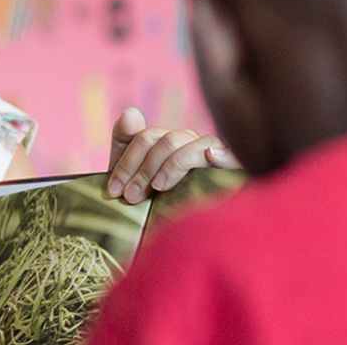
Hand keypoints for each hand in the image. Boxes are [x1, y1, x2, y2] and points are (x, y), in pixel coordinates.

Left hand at [106, 107, 239, 203]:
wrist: (194, 236)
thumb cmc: (162, 207)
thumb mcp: (136, 177)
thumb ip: (127, 144)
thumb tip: (131, 111)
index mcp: (167, 144)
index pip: (145, 139)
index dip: (126, 163)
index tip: (114, 191)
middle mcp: (189, 143)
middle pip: (164, 141)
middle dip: (143, 169)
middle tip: (131, 197)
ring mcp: (210, 153)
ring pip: (186, 144)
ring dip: (169, 165)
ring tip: (158, 188)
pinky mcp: (231, 167)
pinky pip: (222, 153)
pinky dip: (216, 153)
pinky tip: (209, 156)